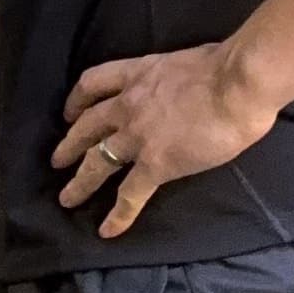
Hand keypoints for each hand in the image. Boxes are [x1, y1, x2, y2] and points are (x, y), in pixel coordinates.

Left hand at [54, 42, 275, 238]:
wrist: (237, 84)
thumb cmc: (225, 66)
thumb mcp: (188, 61)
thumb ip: (177, 78)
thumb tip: (191, 87)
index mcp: (137, 74)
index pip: (93, 83)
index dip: (77, 100)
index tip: (71, 113)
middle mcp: (128, 105)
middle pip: (87, 127)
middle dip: (69, 145)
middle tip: (57, 160)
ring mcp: (137, 137)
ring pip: (96, 162)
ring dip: (79, 182)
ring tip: (66, 198)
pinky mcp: (155, 165)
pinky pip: (130, 195)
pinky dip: (118, 215)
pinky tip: (108, 231)